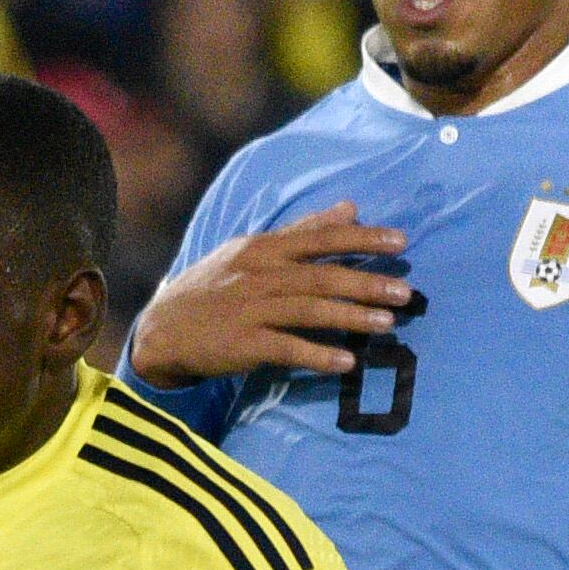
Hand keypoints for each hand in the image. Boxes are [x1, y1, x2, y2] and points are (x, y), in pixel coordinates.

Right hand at [127, 202, 414, 386]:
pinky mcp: (241, 345)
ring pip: (309, 310)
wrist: (162, 330)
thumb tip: (351, 207)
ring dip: (351, 317)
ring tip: (388, 324)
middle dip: (367, 282)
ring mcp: (249, 310)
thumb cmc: (214, 288)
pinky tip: (346, 362)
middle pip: (321, 276)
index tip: (401, 241)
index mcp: (263, 249)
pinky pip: (286, 348)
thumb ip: (303, 231)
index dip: (362, 238)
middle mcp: (259, 275)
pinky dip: (317, 355)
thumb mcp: (252, 251)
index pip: (320, 238)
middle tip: (406, 291)